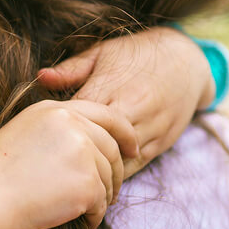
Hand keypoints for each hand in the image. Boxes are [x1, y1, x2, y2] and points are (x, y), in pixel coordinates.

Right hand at [0, 99, 136, 228]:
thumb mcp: (25, 133)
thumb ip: (59, 130)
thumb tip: (92, 148)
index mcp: (55, 110)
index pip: (106, 115)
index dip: (124, 134)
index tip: (132, 150)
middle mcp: (72, 125)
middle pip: (112, 148)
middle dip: (116, 173)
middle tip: (111, 193)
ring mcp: (81, 153)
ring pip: (108, 177)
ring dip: (101, 198)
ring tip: (84, 211)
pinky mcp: (86, 183)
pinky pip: (102, 202)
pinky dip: (95, 216)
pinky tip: (82, 223)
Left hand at [37, 27, 212, 175]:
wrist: (188, 60)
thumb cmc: (137, 54)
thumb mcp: (103, 53)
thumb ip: (72, 69)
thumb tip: (40, 77)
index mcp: (111, 86)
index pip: (78, 117)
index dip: (59, 129)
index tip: (43, 136)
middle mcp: (131, 109)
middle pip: (95, 142)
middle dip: (75, 153)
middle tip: (52, 162)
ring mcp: (149, 128)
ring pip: (116, 160)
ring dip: (96, 168)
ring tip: (73, 175)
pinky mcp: (161, 143)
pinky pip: (134, 166)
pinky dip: (116, 173)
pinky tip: (99, 176)